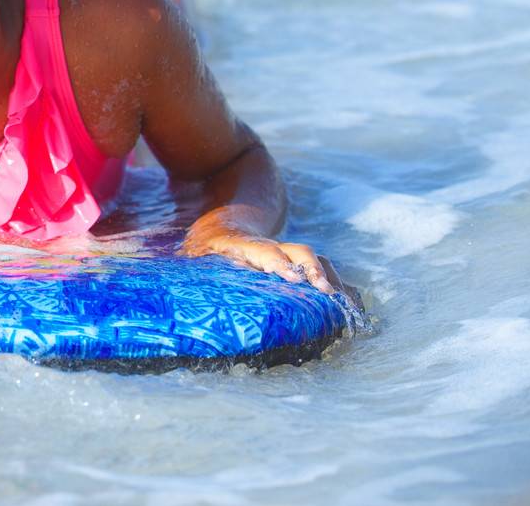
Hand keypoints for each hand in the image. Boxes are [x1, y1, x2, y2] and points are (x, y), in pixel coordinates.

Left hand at [181, 228, 341, 295]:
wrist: (222, 222)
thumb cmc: (204, 250)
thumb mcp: (192, 257)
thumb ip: (193, 271)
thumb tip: (176, 295)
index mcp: (239, 245)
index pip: (260, 250)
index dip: (275, 262)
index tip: (291, 277)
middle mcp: (269, 247)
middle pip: (297, 251)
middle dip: (311, 269)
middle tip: (323, 290)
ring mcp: (285, 253)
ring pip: (313, 259)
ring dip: (329, 278)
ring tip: (342, 303)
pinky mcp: (295, 262)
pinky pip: (322, 269)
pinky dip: (339, 285)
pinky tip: (353, 306)